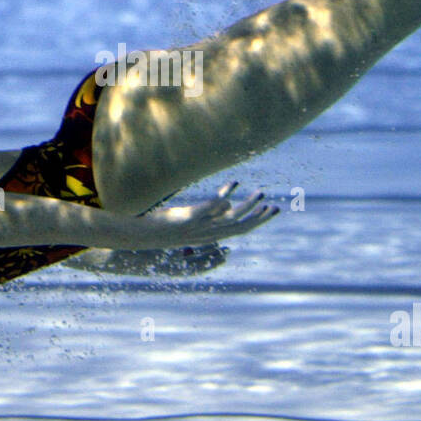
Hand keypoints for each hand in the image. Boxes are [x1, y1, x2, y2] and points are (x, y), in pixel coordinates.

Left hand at [134, 182, 277, 247]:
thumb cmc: (169, 226)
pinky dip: (220, 198)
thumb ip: (212, 210)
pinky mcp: (188, 217)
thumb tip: (228, 201)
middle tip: (275, 206)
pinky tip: (232, 185)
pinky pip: (208, 207)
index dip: (258, 220)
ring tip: (260, 192)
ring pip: (228, 217)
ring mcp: (199, 226)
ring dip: (246, 205)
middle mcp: (208, 233)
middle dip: (259, 216)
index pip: (240, 229)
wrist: (145, 234)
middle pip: (240, 226)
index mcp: (211, 234)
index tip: (270, 210)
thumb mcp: (195, 218)